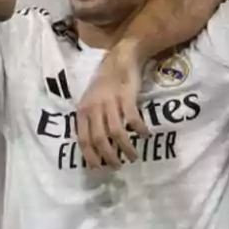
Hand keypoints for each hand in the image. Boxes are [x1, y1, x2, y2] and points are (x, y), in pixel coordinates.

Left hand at [76, 46, 150, 168]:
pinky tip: (145, 135)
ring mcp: (110, 102)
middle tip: (117, 166)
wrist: (119, 59)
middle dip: (109, 156)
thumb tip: (95, 146)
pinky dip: (139, 129)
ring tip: (133, 157)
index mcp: (83, 110)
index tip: (98, 169)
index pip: (83, 138)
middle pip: (99, 139)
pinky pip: (132, 118)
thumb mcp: (91, 102)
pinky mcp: (126, 96)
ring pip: (116, 132)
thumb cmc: (104, 84)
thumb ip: (91, 120)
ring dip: (125, 148)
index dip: (90, 156)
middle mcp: (94, 107)